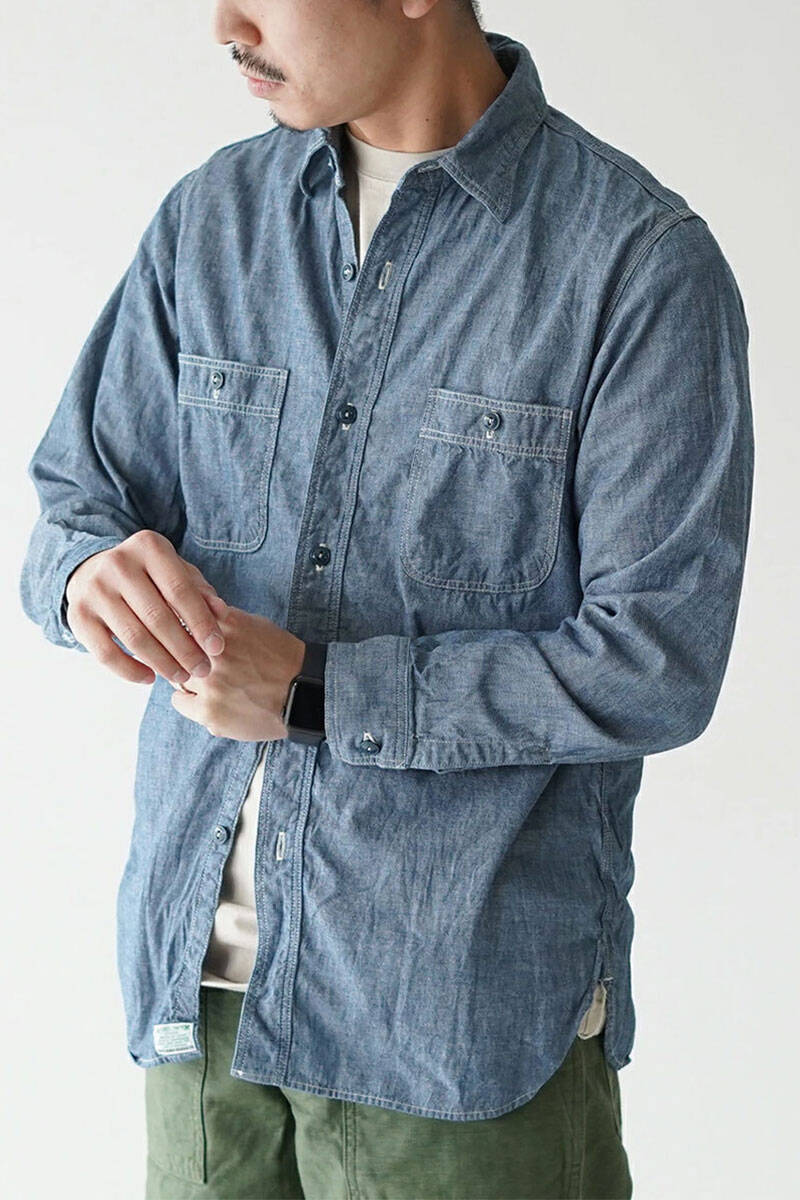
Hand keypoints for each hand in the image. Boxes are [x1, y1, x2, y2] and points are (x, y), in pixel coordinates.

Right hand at [64, 529, 225, 684]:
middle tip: (202, 669)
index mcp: (148, 547)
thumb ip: (200, 591)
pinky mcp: (78, 615)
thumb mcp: (176, 572)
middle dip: (185, 649)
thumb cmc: (148, 575)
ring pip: (134, 638)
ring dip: (162, 663)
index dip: (201, 622)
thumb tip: (222, 613)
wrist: (92, 570)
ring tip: (181, 676)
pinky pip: (105, 653)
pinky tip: (150, 679)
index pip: (180, 590)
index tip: (217, 648)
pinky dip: (129, 671)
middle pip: (158, 617)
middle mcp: (118, 564)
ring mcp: (94, 590)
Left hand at [169, 595, 306, 741]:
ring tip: (210, 685)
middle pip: (176, 647)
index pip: (183, 617)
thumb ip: (224, 619)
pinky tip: (209, 701)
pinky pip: (179, 701)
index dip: (182, 628)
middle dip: (185, 654)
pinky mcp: (209, 710)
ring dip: (187, 678)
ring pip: (176, 675)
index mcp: (225, 625)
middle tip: (200, 663)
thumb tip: (198, 613)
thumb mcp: (256, 624)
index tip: (185, 635)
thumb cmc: (283, 658)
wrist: (304, 693)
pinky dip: (190, 701)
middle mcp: (213, 652)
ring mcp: (209, 683)